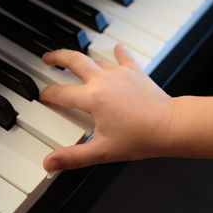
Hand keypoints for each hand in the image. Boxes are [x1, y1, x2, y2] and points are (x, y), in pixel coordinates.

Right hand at [39, 45, 175, 171]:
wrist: (170, 126)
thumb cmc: (141, 137)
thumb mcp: (102, 151)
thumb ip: (73, 157)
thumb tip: (50, 163)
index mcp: (92, 97)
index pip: (60, 93)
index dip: (47, 95)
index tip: (42, 96)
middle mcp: (103, 80)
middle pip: (73, 60)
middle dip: (57, 57)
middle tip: (48, 58)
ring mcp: (119, 74)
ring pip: (95, 60)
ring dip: (83, 59)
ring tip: (75, 61)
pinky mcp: (134, 72)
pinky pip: (123, 58)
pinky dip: (118, 53)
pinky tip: (117, 49)